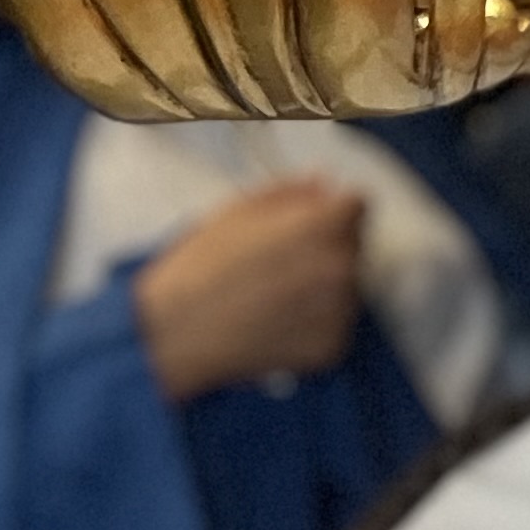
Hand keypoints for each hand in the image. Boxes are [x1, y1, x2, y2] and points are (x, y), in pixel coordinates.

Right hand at [133, 181, 365, 401]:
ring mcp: (339, 311)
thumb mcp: (235, 213)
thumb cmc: (197, 270)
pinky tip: (276, 322)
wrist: (171, 335)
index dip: (332, 210)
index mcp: (320, 227)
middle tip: (280, 262)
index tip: (311, 221)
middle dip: (327, 247)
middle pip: (353, 245)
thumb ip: (288, 194)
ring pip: (347, 286)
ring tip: (274, 294)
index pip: (357, 204)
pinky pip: (335, 325)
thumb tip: (322, 182)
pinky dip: (314, 324)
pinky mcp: (331, 347)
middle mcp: (340, 268)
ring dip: (323, 287)